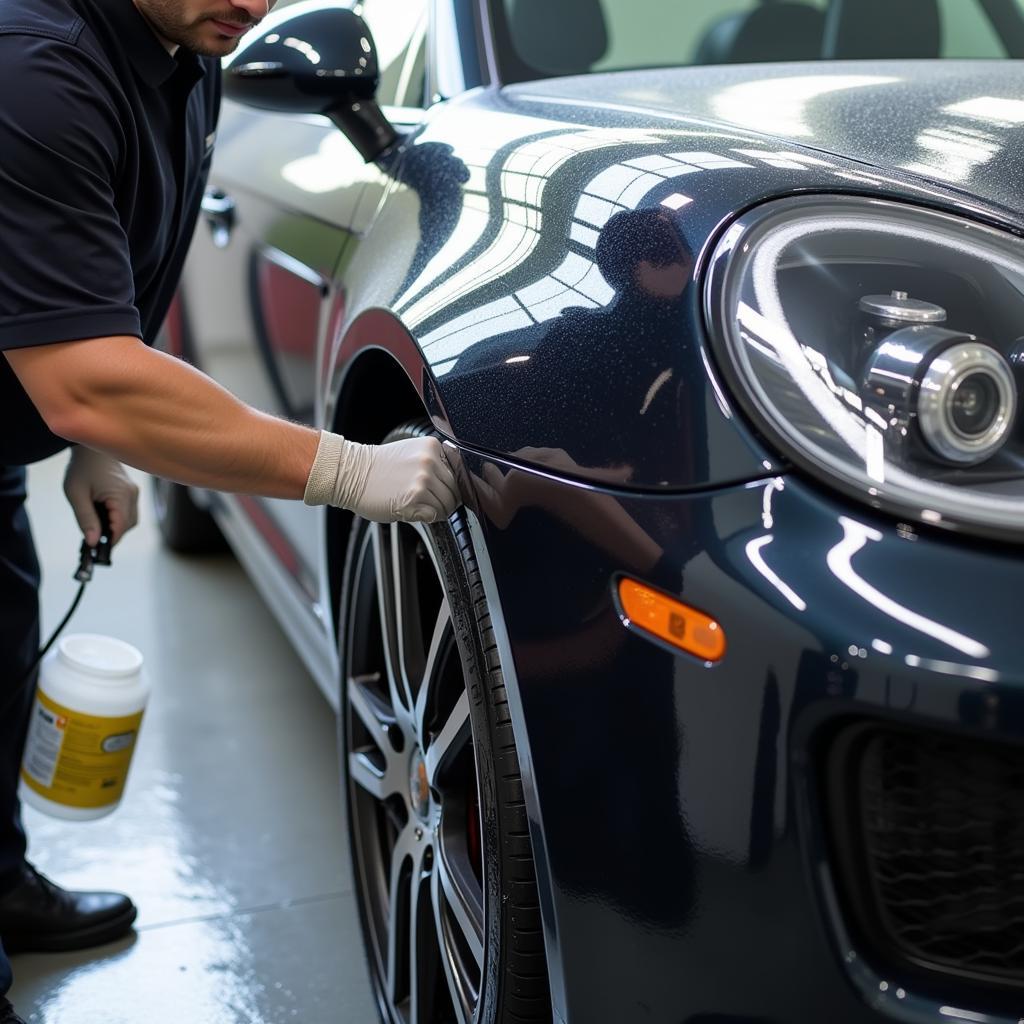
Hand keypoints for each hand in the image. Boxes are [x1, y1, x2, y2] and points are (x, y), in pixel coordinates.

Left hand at [63, 446, 139, 546]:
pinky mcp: (131, 492)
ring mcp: (134, 493)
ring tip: (96, 527)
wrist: (90, 448)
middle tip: (93, 539)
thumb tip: (92, 542)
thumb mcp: (76, 494)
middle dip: (112, 536)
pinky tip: (103, 517)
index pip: (120, 527)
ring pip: (130, 521)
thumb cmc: (82, 468)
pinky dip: (118, 519)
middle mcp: (132, 495)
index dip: (110, 541)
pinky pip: (129, 512)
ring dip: (115, 528)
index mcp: (121, 495)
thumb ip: (85, 519)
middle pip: (128, 526)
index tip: (96, 550)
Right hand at [304, 432, 460, 523]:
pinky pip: (434, 516)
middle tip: (429, 502)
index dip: (452, 486)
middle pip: (455, 491)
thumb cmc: (379, 467)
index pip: (459, 473)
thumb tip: (457, 483)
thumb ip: (435, 462)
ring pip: (447, 506)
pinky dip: (426, 517)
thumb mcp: (412, 452)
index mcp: (432, 447)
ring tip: (418, 505)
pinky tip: (412, 510)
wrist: (351, 474)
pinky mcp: (414, 499)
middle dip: (446, 501)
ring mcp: (423, 481)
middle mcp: (429, 462)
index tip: (445, 491)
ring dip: (436, 511)